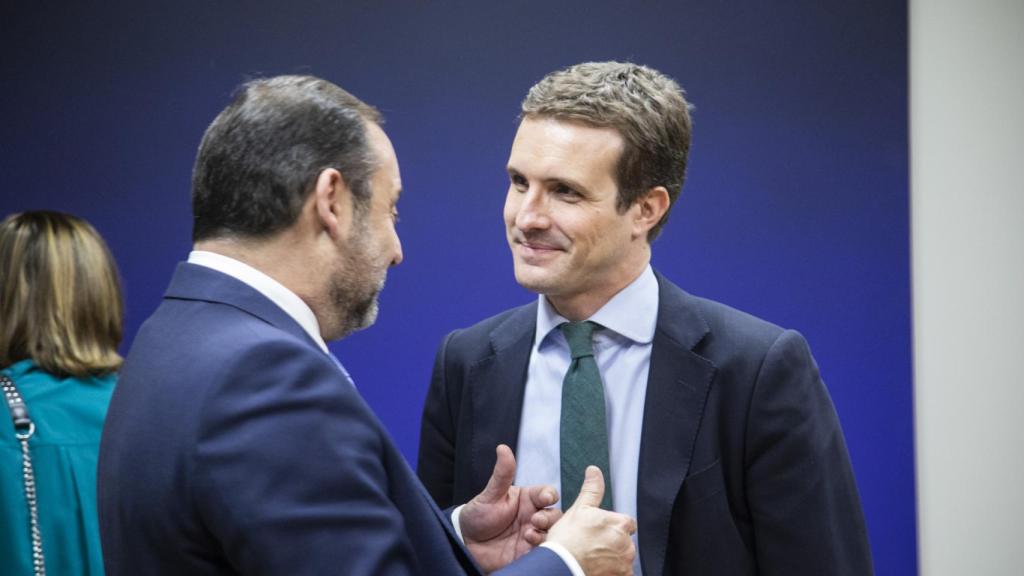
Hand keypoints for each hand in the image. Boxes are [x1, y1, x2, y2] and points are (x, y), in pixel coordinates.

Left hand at [460, 445, 561, 571]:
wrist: (466, 544)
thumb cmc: (478, 515)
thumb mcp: (490, 495)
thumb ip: (501, 474)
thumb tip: (502, 447)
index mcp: (527, 499)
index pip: (547, 494)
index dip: (550, 495)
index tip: (545, 498)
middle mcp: (533, 516)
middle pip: (555, 514)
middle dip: (550, 517)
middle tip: (535, 520)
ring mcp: (533, 535)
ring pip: (553, 533)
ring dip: (545, 533)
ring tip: (528, 535)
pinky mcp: (529, 553)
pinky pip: (544, 551)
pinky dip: (541, 548)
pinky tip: (528, 546)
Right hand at [547, 466, 636, 575]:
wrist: (562, 566)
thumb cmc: (569, 539)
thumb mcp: (580, 508)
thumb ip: (592, 489)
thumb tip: (594, 471)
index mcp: (621, 524)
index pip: (626, 523)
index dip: (612, 526)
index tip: (600, 532)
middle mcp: (627, 544)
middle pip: (624, 542)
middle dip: (612, 544)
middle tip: (593, 546)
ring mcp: (624, 563)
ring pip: (623, 559)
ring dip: (612, 559)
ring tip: (593, 559)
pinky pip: (621, 573)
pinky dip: (612, 571)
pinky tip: (597, 568)